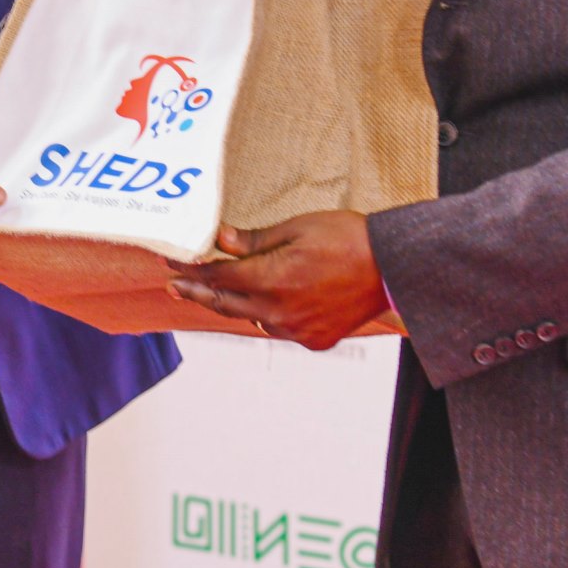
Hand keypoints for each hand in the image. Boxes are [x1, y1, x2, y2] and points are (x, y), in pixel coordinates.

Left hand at [167, 212, 385, 349]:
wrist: (393, 267)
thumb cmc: (347, 239)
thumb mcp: (297, 227)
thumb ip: (255, 240)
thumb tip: (221, 240)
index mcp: (270, 280)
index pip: (217, 277)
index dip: (193, 270)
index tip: (174, 264)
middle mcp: (277, 312)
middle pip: (225, 303)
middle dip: (197, 293)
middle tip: (175, 286)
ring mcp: (296, 330)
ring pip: (251, 319)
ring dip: (233, 305)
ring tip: (217, 294)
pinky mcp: (314, 340)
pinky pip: (280, 330)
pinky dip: (268, 316)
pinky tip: (266, 304)